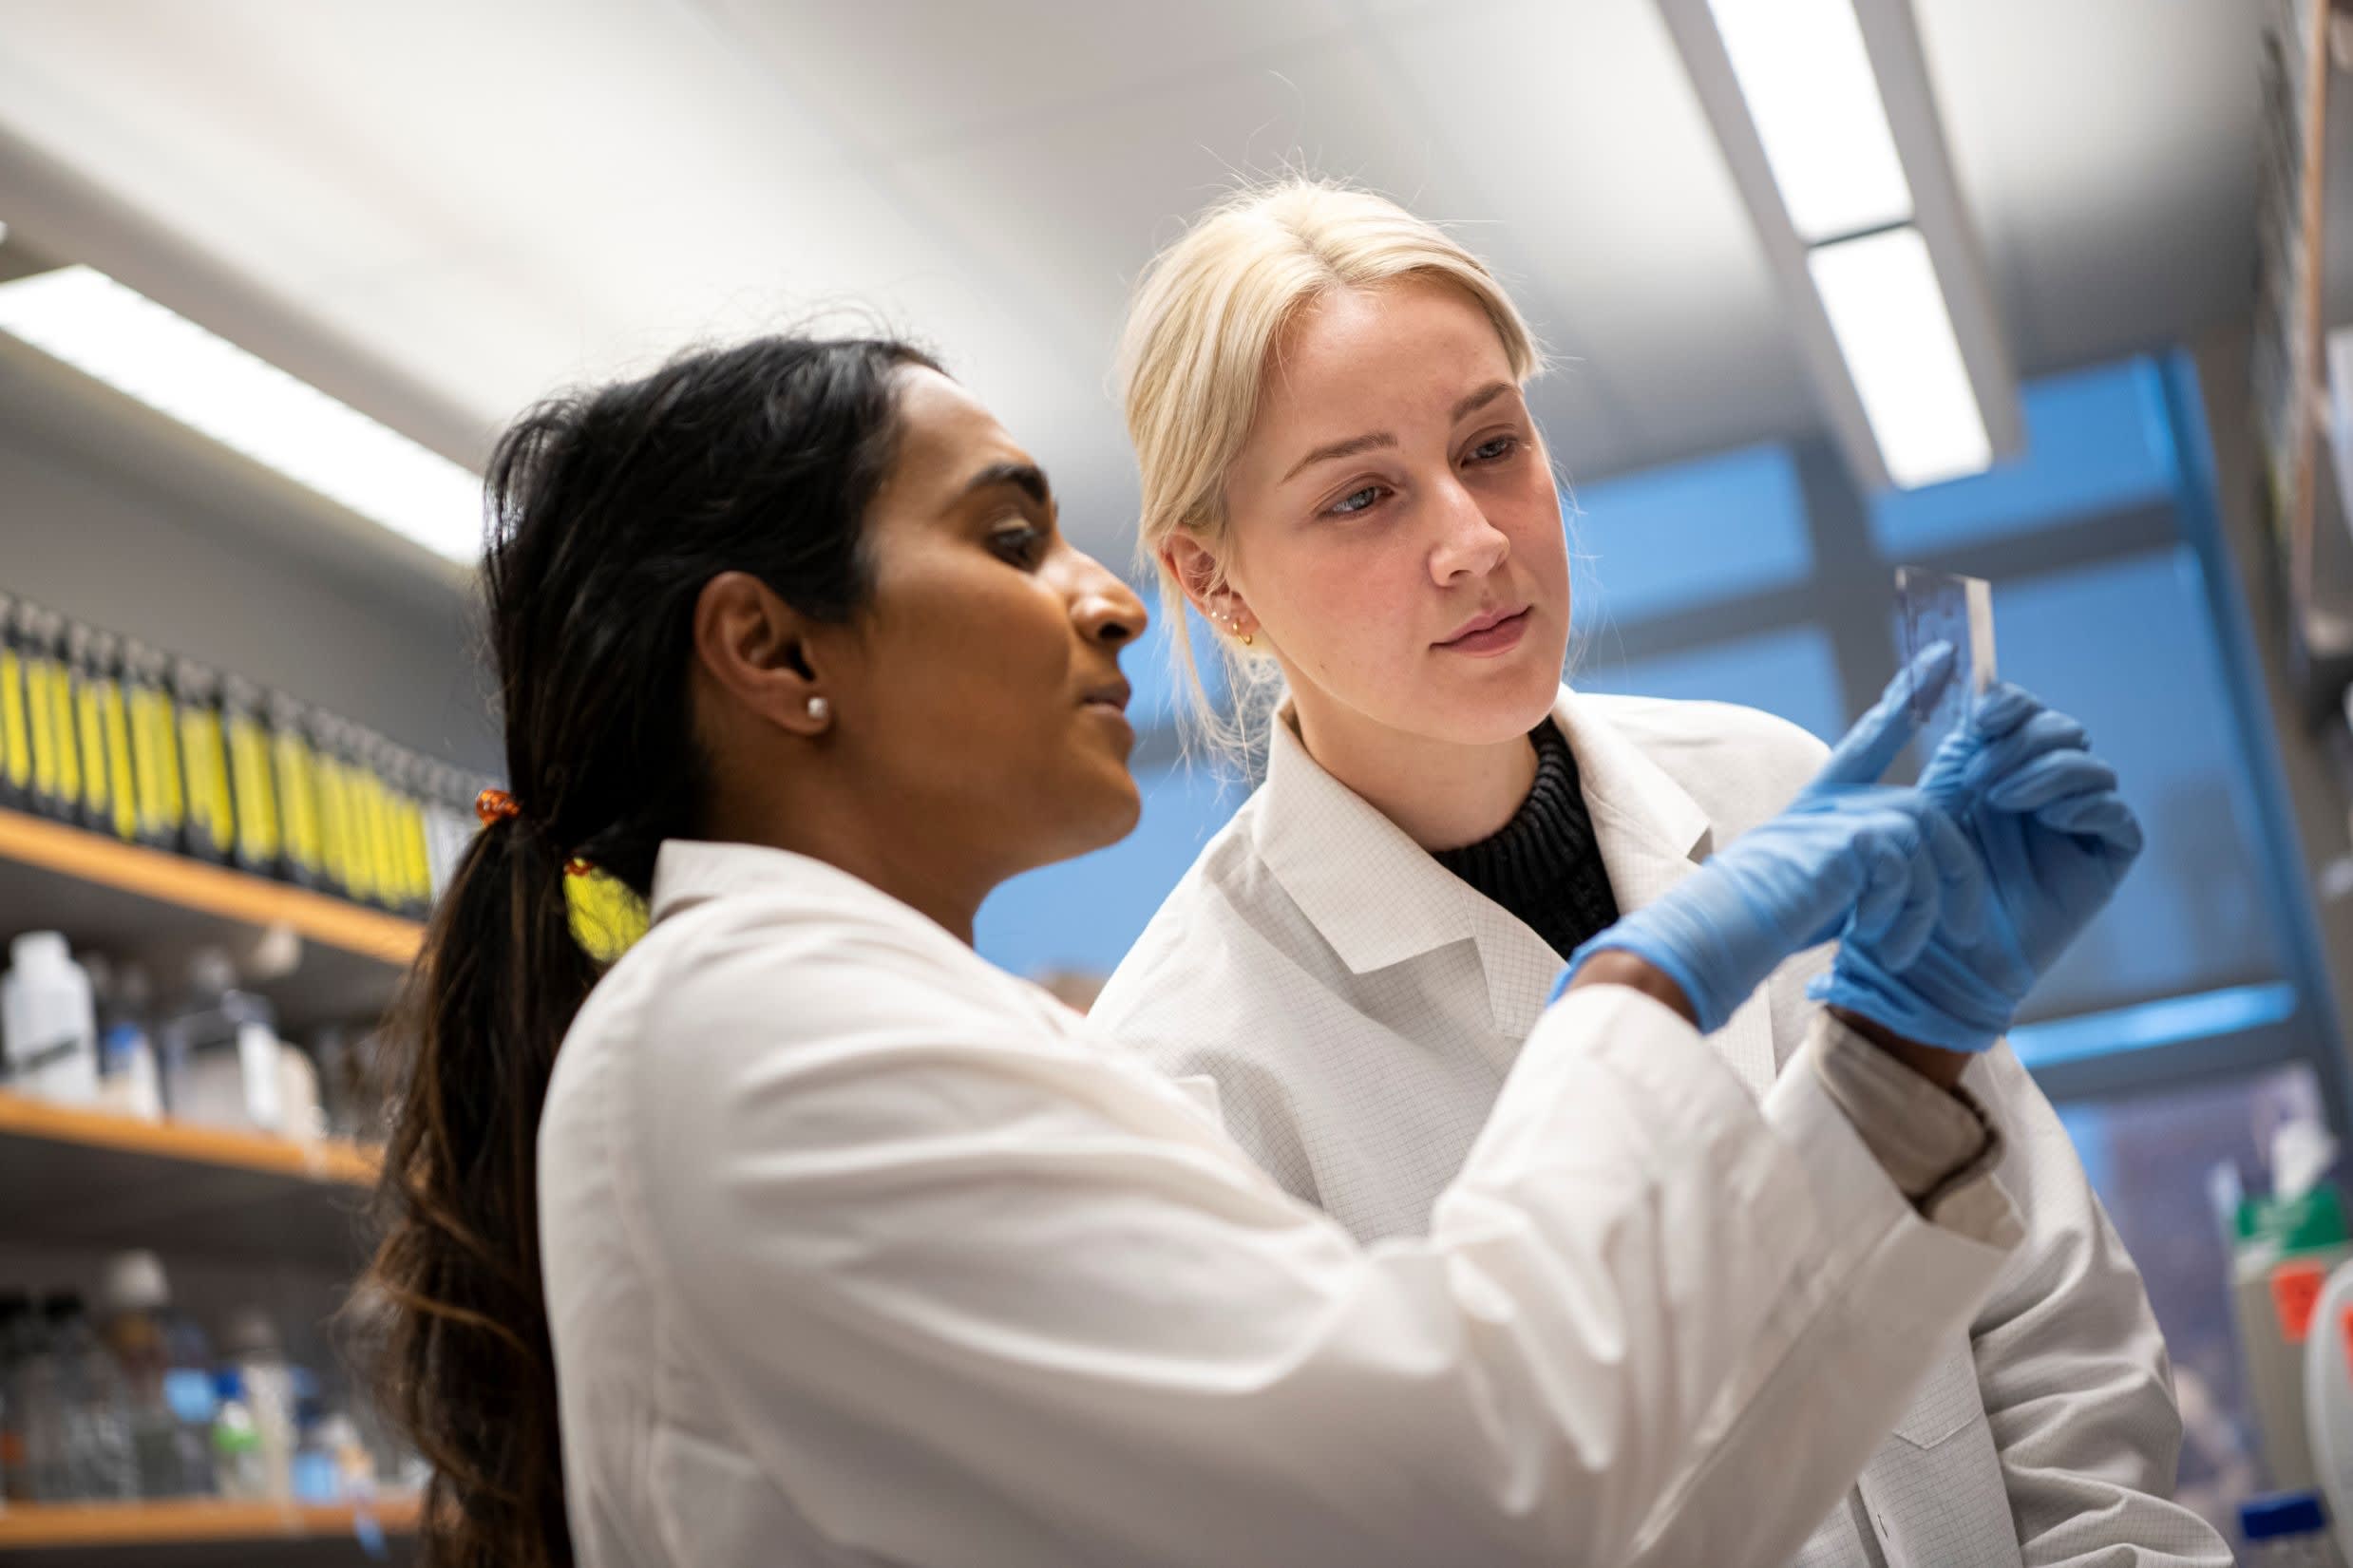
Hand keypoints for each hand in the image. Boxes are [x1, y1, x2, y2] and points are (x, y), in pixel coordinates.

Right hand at [1563, 645, 1983, 1033]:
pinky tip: (1886, 949)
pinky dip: (1906, 917)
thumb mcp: (1817, 888)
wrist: (1714, 934)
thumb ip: (1861, 869)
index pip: (1868, 740)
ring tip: (1909, 951)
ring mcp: (1834, 816)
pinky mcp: (1843, 841)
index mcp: (1819, 807)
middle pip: (1923, 810)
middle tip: (1969, 928)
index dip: (1904, 696)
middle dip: (1960, 871)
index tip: (1940, 656)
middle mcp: (1827, 802)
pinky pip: (1907, 869)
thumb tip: (1911, 873)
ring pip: (1923, 839)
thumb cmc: (1754, 924)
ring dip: (1931, 906)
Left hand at [1808, 682, 2143, 1052]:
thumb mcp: (1926, 800)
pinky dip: (2085, 802)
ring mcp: (2077, 824)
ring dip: (2045, 769)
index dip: (2009, 703)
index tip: (1980, 716)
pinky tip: (2048, 813)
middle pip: (2060, 729)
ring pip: (2089, 764)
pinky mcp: (2104, 860)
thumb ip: (1946, 743)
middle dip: (2022, 739)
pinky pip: (2117, 814)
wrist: (1931, 955)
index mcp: (1998, 768)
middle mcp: (2042, 790)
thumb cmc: (1917, 883)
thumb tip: (1952, 669)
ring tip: (1999, 797)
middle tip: (1979, 775)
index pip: (2023, 712)